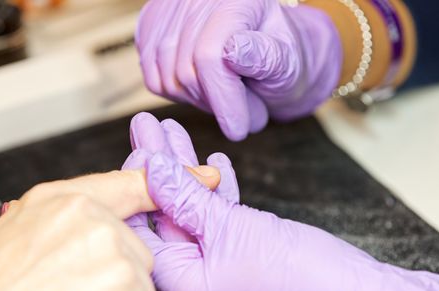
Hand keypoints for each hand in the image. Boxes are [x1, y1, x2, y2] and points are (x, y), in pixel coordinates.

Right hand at [0, 167, 219, 290]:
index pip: (129, 183)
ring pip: (141, 286)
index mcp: (58, 200)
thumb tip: (64, 232)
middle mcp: (88, 214)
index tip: (205, 176)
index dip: (171, 179)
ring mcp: (109, 245)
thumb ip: (48, 228)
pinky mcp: (124, 283)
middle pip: (136, 250)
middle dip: (117, 283)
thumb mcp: (4, 244)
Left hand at [128, 117, 438, 290]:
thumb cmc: (302, 281)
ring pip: (194, 215)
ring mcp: (220, 276)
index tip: (142, 139)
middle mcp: (194, 286)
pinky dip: (219, 196)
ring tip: (176, 131)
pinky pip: (222, 225)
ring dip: (189, 173)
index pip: (142, 226)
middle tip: (149, 124)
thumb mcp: (235, 230)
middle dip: (159, 166)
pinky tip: (217, 163)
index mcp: (182, 288)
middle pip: (166, 216)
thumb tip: (151, 168)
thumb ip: (188, 198)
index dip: (137, 178)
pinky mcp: (245, 264)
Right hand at [136, 0, 341, 139]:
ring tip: (229, 98)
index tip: (238, 130)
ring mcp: (168, 9)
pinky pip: (154, 80)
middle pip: (185, 71)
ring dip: (199, 102)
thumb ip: (265, 57)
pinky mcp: (151, 27)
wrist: (265, 54)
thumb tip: (233, 52)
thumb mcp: (287, 62)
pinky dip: (179, 95)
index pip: (209, 55)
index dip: (223, 100)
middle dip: (216, 104)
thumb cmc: (281, 60)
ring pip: (167, 79)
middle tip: (243, 112)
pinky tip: (205, 89)